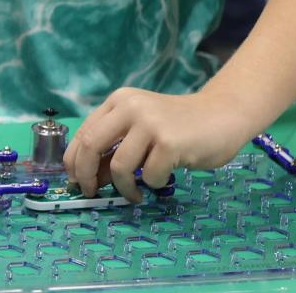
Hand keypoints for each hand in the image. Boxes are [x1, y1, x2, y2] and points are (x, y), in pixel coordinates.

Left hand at [63, 87, 250, 201]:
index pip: (83, 132)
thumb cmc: (178, 126)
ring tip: (135, 194)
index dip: (74, 160)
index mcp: (119, 100)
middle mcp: (130, 106)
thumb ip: (115, 145)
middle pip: (90, 145)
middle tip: (92, 193)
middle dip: (86, 175)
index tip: (76, 180)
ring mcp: (150, 123)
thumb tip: (87, 177)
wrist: (221, 115)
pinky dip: (154, 184)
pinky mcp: (170, 142)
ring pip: (119, 166)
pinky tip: (163, 178)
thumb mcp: (139, 128)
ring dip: (124, 188)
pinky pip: (150, 176)